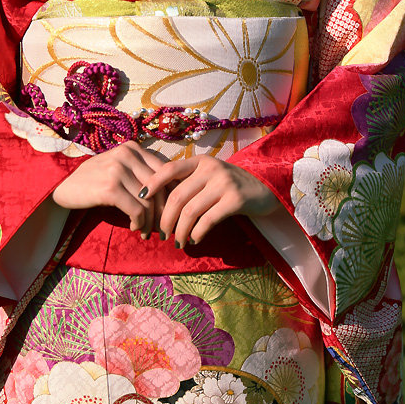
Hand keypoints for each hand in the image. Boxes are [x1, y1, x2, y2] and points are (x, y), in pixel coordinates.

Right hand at [51, 141, 166, 236]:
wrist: (62, 185)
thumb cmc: (93, 179)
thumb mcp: (118, 166)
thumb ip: (140, 171)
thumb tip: (171, 190)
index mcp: (133, 147)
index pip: (165, 171)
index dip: (171, 193)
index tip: (170, 210)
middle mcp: (127, 154)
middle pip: (160, 186)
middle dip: (163, 210)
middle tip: (162, 227)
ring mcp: (118, 170)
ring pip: (149, 201)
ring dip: (150, 221)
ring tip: (146, 231)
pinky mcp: (110, 188)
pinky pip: (136, 210)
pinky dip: (139, 223)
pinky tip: (135, 228)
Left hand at [139, 156, 277, 248]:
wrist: (264, 188)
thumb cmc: (229, 185)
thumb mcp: (208, 176)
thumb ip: (188, 182)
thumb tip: (158, 202)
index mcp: (200, 162)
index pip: (170, 169)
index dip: (152, 183)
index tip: (140, 198)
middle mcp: (210, 169)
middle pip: (177, 196)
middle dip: (165, 218)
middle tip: (161, 234)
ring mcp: (223, 183)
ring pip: (190, 211)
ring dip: (180, 231)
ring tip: (178, 242)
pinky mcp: (235, 199)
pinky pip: (208, 220)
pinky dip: (197, 233)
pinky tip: (194, 240)